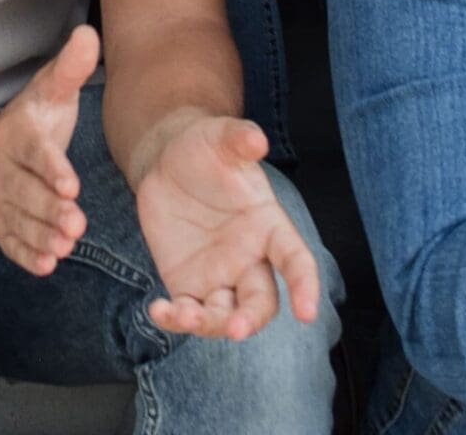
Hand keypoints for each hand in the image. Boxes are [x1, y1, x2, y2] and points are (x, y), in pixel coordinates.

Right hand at [0, 25, 97, 274]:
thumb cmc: (32, 121)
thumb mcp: (50, 90)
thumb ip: (71, 68)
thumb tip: (88, 34)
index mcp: (16, 133)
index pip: (33, 152)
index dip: (51, 168)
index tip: (72, 183)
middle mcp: (1, 168)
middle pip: (25, 192)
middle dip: (50, 209)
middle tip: (76, 225)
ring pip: (18, 220)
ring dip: (41, 235)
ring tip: (65, 247)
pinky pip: (9, 243)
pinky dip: (26, 255)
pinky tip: (47, 266)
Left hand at [135, 111, 321, 340]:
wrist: (167, 160)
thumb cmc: (204, 147)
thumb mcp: (220, 136)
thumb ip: (238, 139)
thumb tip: (256, 138)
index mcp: (268, 225)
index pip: (295, 260)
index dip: (304, 286)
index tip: (307, 313)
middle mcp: (250, 258)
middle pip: (261, 301)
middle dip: (252, 318)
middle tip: (237, 328)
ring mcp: (219, 276)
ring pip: (224, 315)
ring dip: (211, 325)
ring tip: (186, 317)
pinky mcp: (188, 285)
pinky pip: (187, 313)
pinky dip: (175, 319)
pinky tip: (158, 310)